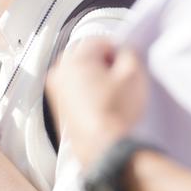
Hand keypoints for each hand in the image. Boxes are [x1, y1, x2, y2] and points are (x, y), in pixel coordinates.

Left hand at [46, 39, 148, 166]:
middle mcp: (60, 73)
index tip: (125, 62)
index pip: (99, 40)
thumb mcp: (134, 74)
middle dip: (103, 63)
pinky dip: (87, 93)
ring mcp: (56, 92)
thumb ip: (129, 52)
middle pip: (85, 55)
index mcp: (75, 59)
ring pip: (78, 73)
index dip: (117, 50)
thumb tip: (124, 50)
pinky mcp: (59, 109)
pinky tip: (103, 106)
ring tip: (111, 94)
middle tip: (119, 78)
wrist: (105, 149)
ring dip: (95, 78)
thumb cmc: (115, 115)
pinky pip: (74, 91)